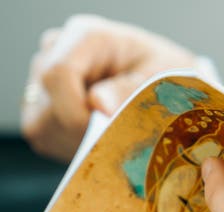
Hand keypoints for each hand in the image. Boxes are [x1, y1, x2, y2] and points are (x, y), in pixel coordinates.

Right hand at [21, 15, 200, 161]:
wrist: (164, 84)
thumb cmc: (167, 75)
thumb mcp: (164, 77)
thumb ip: (131, 89)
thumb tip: (99, 105)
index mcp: (87, 38)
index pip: (58, 74)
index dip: (77, 111)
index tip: (107, 130)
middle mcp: (56, 54)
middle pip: (48, 105)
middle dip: (82, 132)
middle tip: (121, 139)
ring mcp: (43, 81)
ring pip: (42, 126)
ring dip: (79, 142)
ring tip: (116, 136)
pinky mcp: (42, 109)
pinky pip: (45, 137)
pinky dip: (74, 147)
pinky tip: (102, 139)